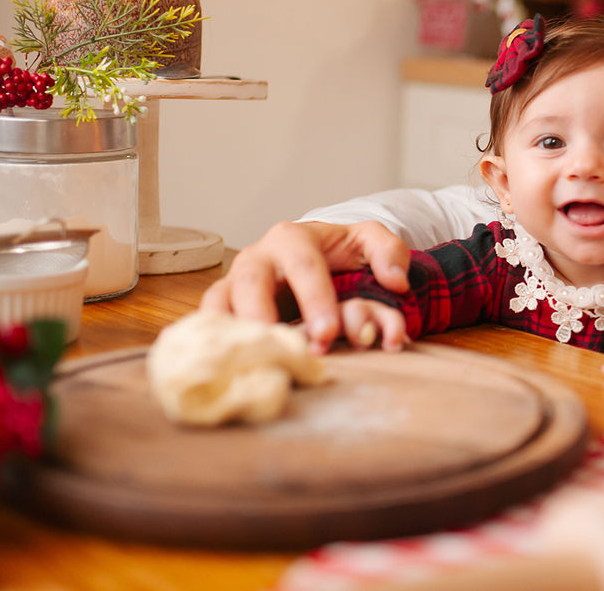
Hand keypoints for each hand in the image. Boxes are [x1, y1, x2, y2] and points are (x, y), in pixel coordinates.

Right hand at [200, 220, 410, 352]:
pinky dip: (210, 341)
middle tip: (281, 348)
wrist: (316, 260)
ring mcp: (235, 283)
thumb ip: (390, 252)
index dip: (315, 299)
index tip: (328, 332)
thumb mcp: (371, 241)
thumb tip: (395, 281)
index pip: (303, 266)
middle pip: (251, 283)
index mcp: (293, 238)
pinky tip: (220, 365)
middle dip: (264, 317)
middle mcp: (257, 258)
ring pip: (219, 302)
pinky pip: (208, 322)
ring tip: (245, 361)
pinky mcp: (223, 307)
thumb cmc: (341, 253)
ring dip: (229, 331)